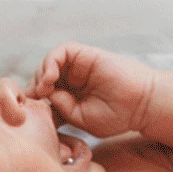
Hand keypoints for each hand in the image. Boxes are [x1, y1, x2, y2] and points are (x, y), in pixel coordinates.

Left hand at [28, 42, 157, 137]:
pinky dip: (50, 62)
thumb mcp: (82, 119)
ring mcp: (78, 66)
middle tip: (36, 99)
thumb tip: (44, 95)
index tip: (30, 112)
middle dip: (35, 87)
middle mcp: (72, 79)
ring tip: (44, 89)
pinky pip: (60, 52)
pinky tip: (51, 77)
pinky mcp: (85, 54)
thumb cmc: (118, 116)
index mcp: (71, 96)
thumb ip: (62, 108)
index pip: (44, 94)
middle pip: (43, 77)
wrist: (142, 105)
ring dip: (41, 75)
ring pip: (49, 63)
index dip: (34, 100)